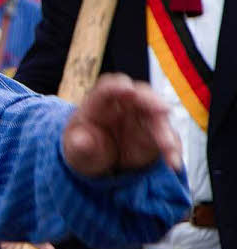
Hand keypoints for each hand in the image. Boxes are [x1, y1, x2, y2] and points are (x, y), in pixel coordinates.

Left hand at [62, 74, 181, 176]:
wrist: (97, 161)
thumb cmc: (83, 146)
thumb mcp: (75, 149)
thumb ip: (78, 144)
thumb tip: (81, 141)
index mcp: (99, 103)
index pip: (107, 88)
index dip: (117, 86)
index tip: (128, 89)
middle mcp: (124, 105)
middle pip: (140, 94)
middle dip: (151, 100)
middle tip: (163, 110)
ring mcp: (142, 118)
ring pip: (158, 116)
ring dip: (165, 130)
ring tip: (169, 147)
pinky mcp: (156, 134)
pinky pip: (168, 138)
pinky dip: (172, 149)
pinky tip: (172, 162)